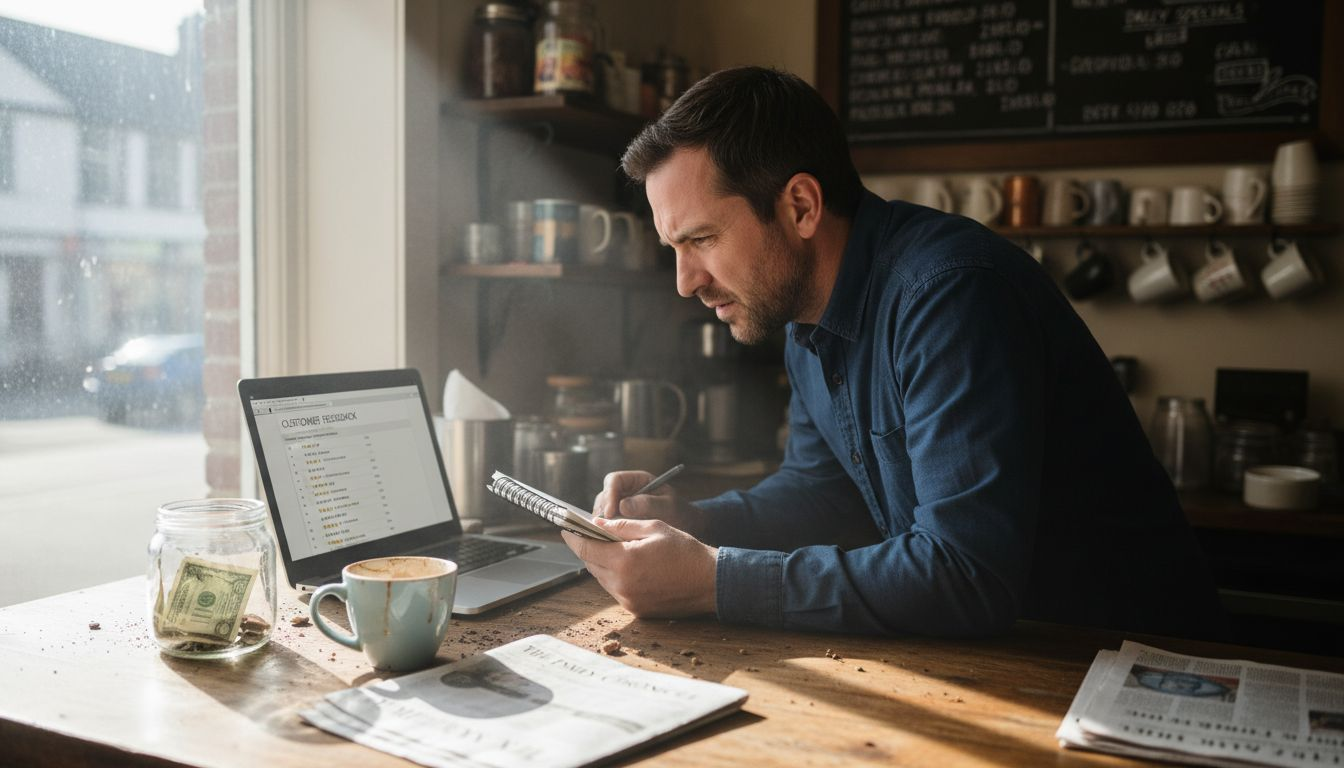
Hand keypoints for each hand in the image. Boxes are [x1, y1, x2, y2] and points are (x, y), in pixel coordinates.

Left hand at [561, 518, 717, 617]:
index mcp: (624, 561)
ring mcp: (629, 600)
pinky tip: (625, 564)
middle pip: (591, 565)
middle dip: (587, 549)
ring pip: (602, 578)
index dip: (573, 537)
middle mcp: (622, 585)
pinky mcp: (637, 610)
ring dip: (601, 563)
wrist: (710, 582)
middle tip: (586, 534)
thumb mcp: (654, 527)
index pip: (586, 549)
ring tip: (607, 548)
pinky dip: (615, 576)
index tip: (566, 528)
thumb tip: (597, 524)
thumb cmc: (686, 551)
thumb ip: (622, 526)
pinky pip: (616, 590)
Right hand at [592, 471, 706, 537]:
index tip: (609, 513)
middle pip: (604, 495)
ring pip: (602, 510)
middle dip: (602, 511)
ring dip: (602, 522)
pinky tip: (610, 541)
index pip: (614, 480)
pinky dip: (607, 531)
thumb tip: (623, 506)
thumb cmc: (679, 512)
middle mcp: (626, 491)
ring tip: (607, 535)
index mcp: (638, 480)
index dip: (609, 495)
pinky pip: (607, 523)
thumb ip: (648, 504)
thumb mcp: (668, 506)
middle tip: (604, 527)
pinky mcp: (620, 520)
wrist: (687, 527)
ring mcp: (621, 505)